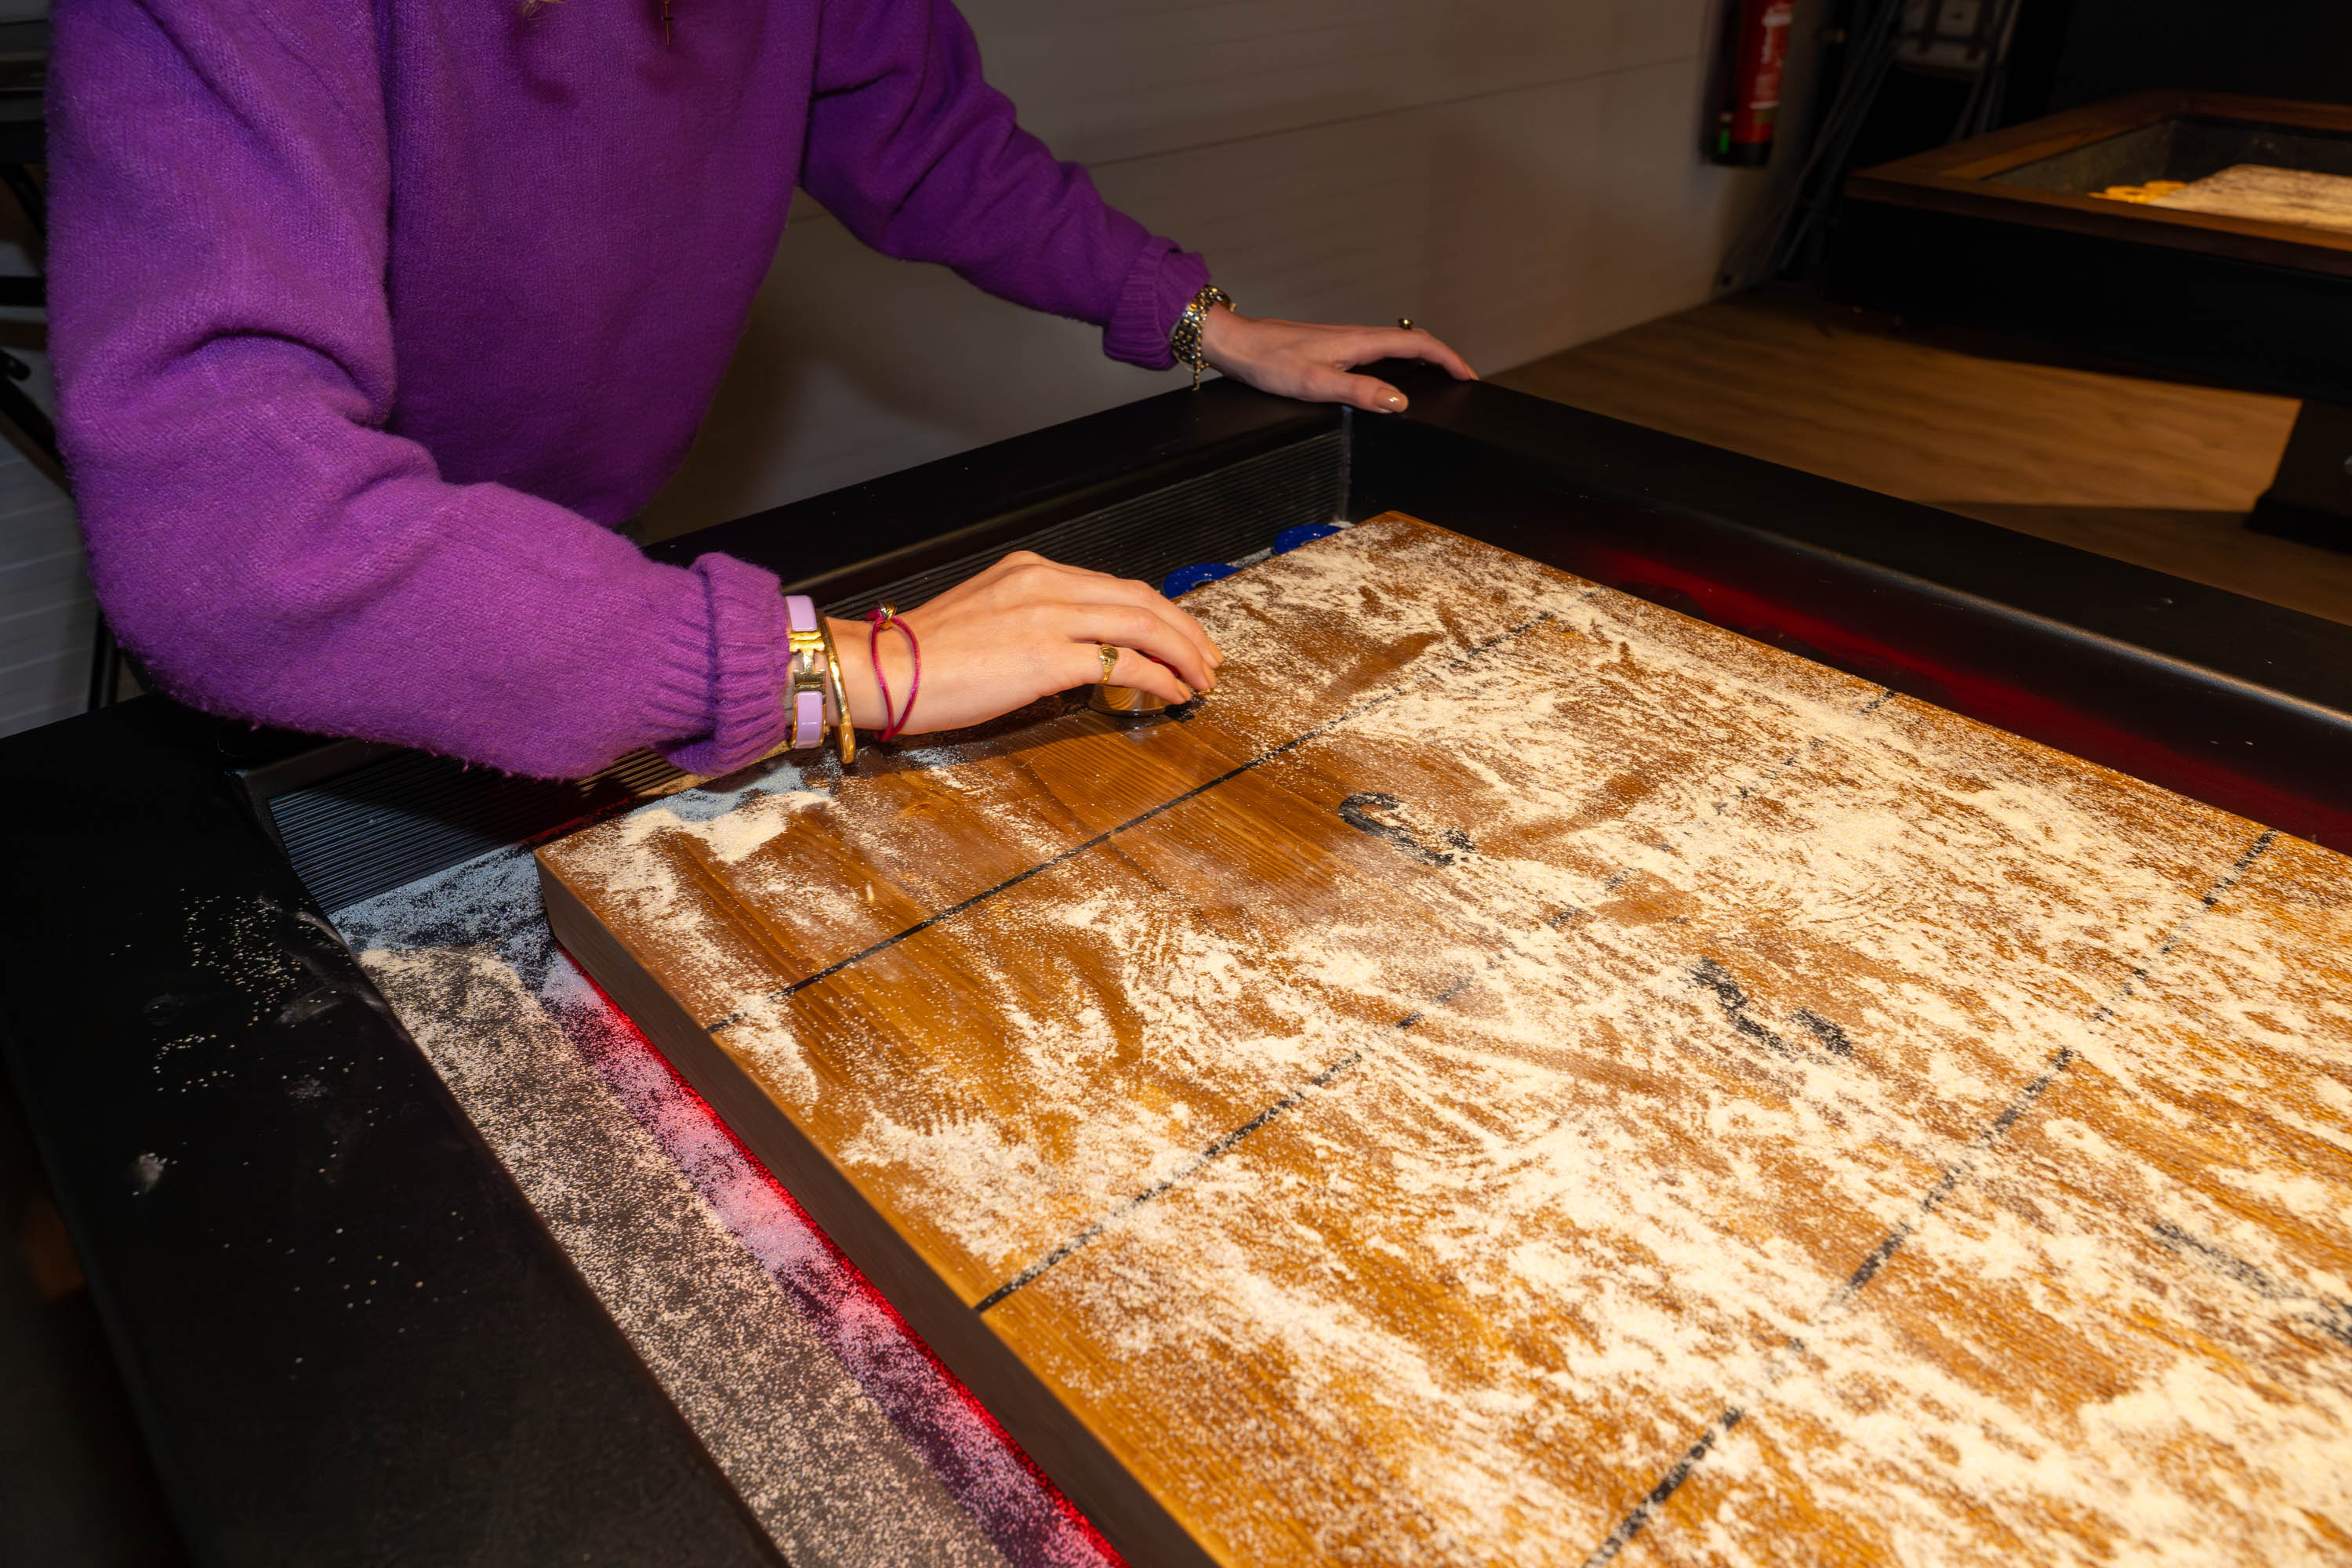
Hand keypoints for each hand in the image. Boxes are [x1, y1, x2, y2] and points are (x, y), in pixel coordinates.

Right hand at [829, 550, 1221, 736]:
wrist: (883, 670)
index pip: (1113, 585)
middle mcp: (1045, 583)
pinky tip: (1174, 692)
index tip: (1179, 635)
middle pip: (1140, 599)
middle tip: (1209, 658)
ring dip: (1183, 652)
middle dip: (1184, 629)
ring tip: (1202, 678)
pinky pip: (1123, 662)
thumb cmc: (923, 658)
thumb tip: (1068, 651)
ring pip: (1141, 624)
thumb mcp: (984, 618)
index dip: (1157, 612)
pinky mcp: (1047, 656)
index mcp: (1030, 571)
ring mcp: (1048, 617)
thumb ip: (1029, 621)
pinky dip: (1159, 676)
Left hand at [1197, 309, 1476, 413]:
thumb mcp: (1315, 383)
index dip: (1448, 359)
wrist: (1237, 344)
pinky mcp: (1332, 347)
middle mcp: (1356, 336)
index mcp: (1359, 342)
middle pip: (1412, 342)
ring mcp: (1345, 341)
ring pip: (1395, 345)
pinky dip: (1397, 361)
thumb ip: (1359, 392)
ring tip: (1437, 378)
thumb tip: (1399, 403)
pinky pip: (1377, 351)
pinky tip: (1390, 377)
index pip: (1418, 345)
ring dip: (1422, 359)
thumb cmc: (1268, 361)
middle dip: (1442, 358)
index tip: (1469, 376)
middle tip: (1461, 379)